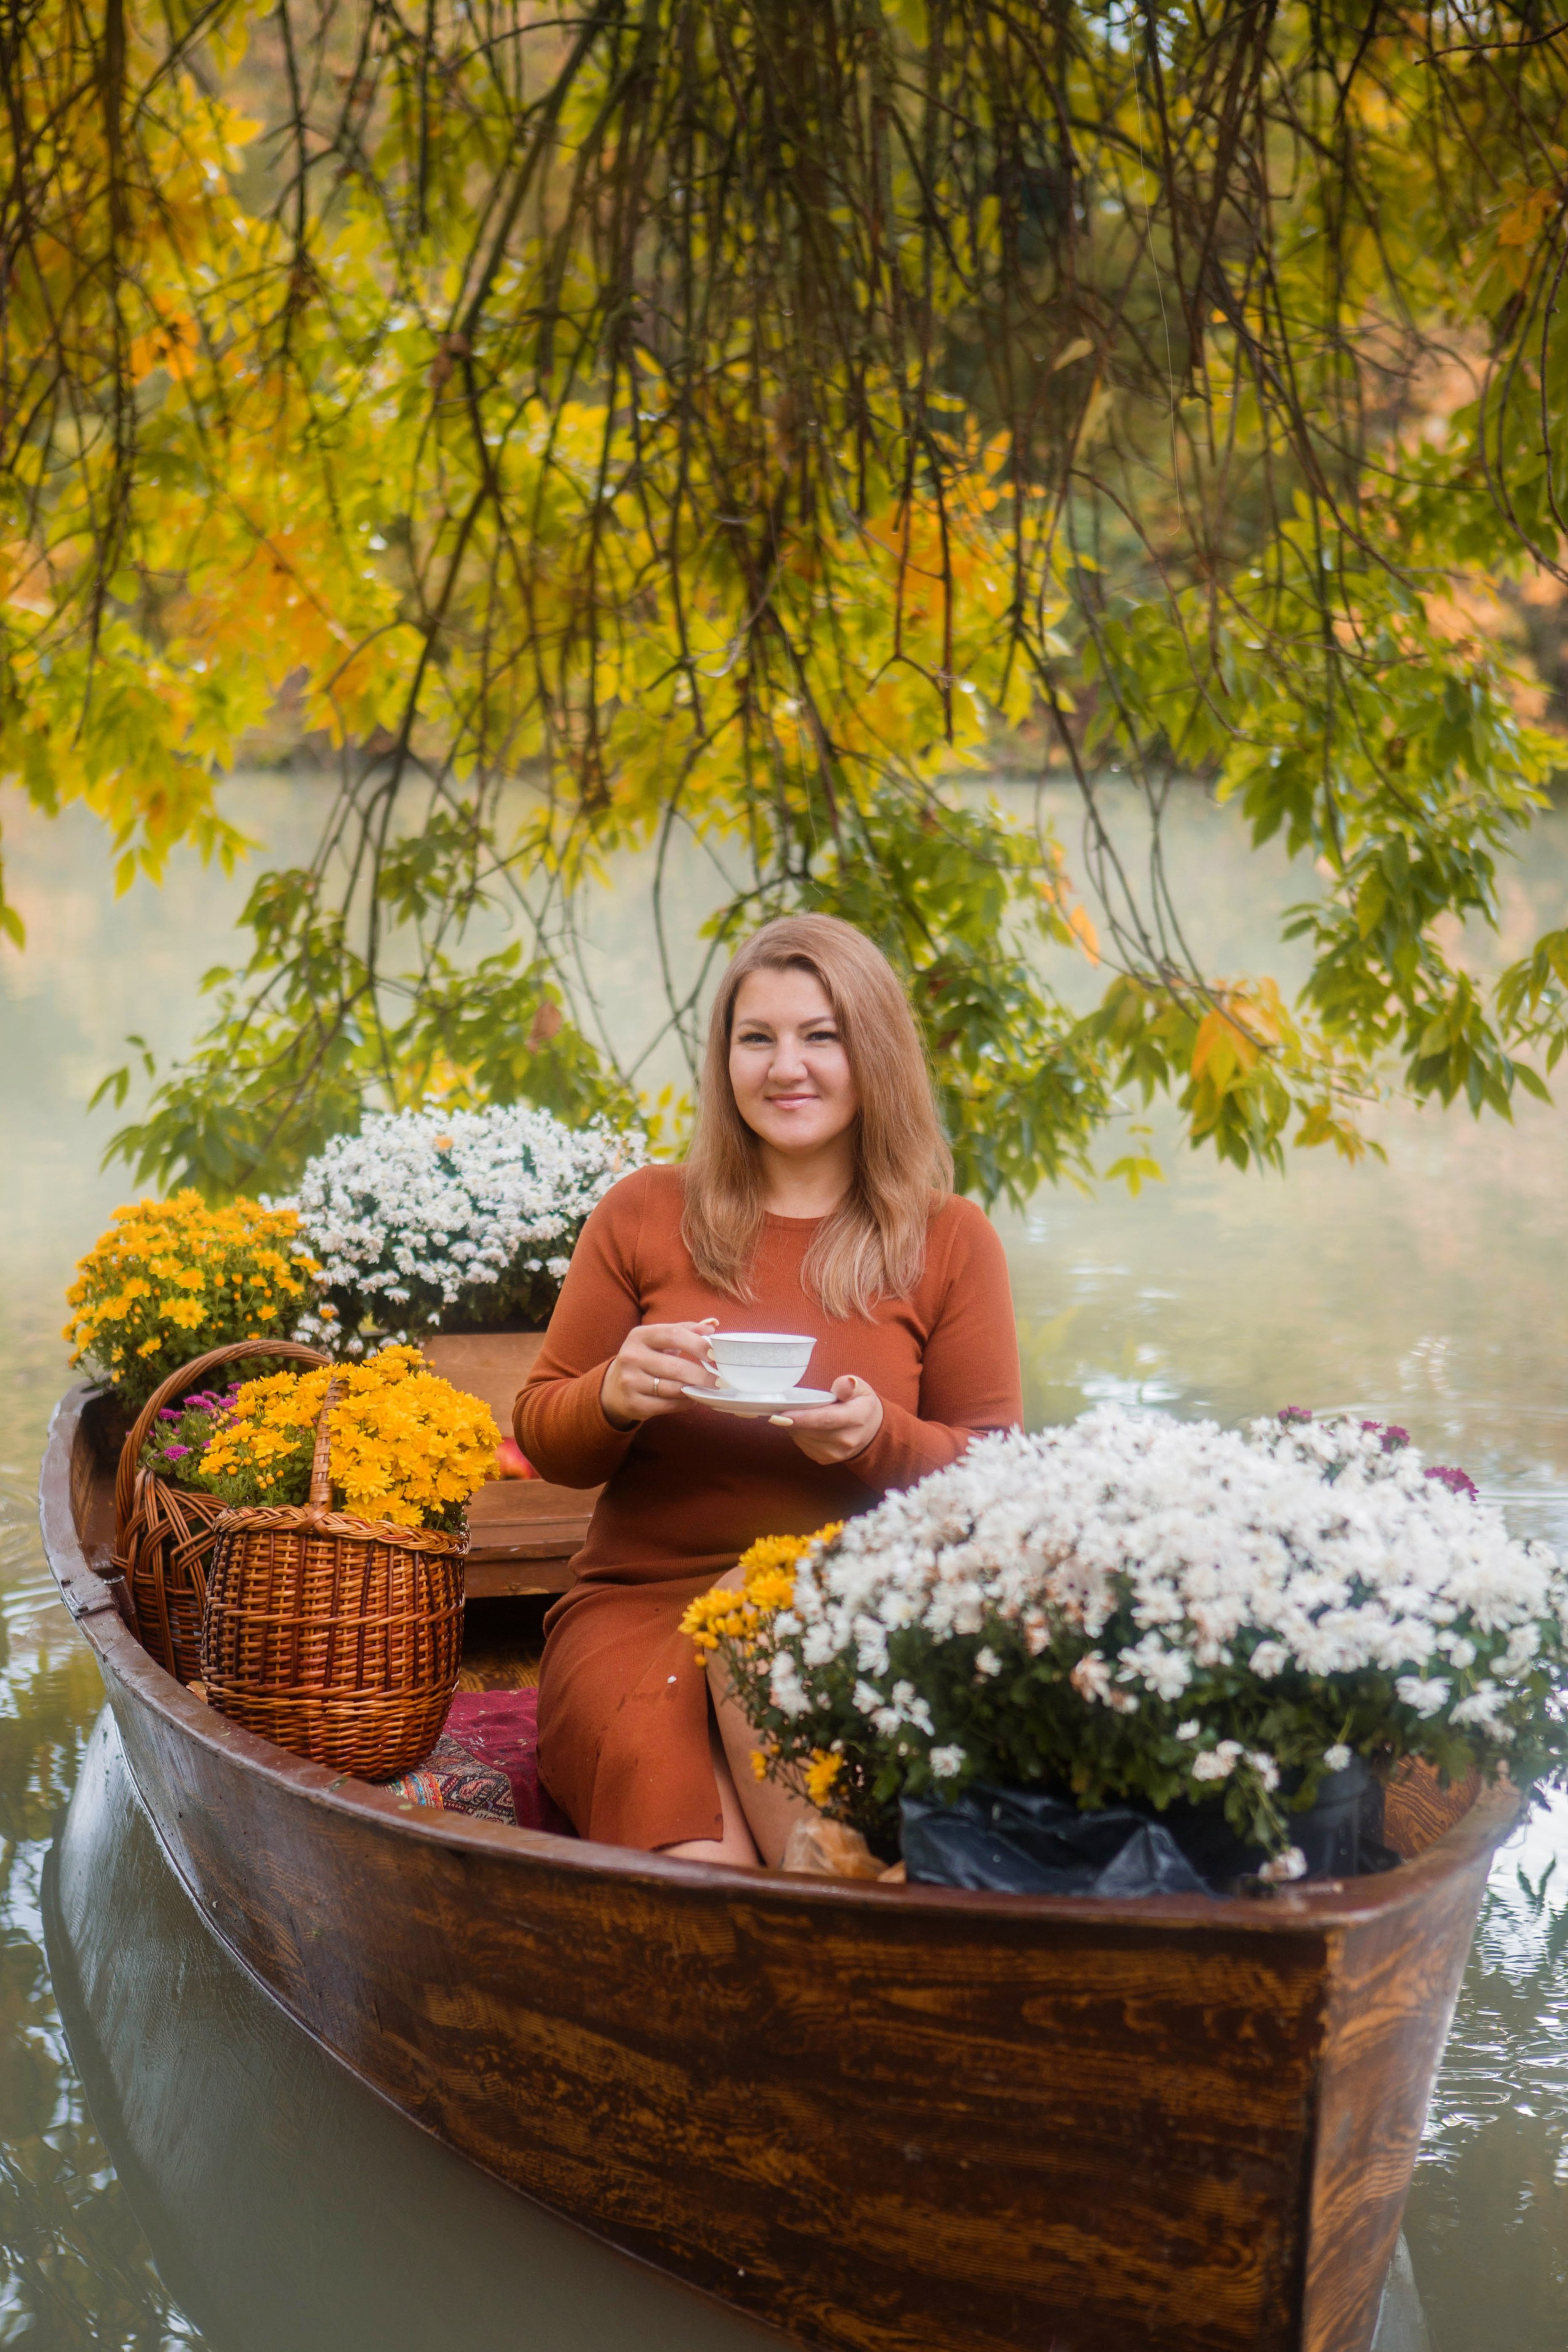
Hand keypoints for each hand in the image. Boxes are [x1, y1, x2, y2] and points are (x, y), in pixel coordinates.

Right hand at [601, 1319, 719, 1428]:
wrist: (614, 1387)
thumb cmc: (646, 1358)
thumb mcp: (659, 1340)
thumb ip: (686, 1330)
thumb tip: (712, 1324)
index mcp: (640, 1335)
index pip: (673, 1335)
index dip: (697, 1344)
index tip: (715, 1354)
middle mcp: (631, 1356)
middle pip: (676, 1367)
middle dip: (702, 1375)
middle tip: (721, 1381)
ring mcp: (630, 1381)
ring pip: (673, 1388)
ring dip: (694, 1390)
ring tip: (707, 1389)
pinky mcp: (633, 1403)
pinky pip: (667, 1405)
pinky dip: (684, 1403)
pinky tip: (691, 1398)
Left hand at [769, 1373, 883, 1464]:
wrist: (872, 1430)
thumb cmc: (862, 1405)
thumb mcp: (861, 1388)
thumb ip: (849, 1385)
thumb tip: (844, 1384)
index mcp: (856, 1418)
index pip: (825, 1419)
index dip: (802, 1418)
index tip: (782, 1414)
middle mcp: (847, 1439)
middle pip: (811, 1430)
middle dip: (793, 1419)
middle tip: (783, 1407)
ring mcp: (836, 1453)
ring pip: (804, 1439)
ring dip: (795, 1427)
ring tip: (798, 1414)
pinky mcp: (826, 1459)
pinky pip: (803, 1446)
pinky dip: (799, 1434)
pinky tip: (804, 1425)